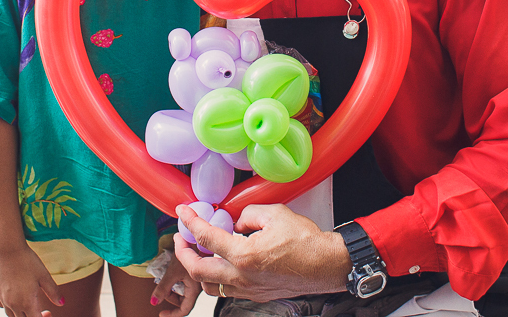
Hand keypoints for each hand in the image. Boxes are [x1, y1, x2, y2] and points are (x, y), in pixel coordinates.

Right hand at [0, 244, 62, 316]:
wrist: (7, 249)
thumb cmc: (27, 261)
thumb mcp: (44, 276)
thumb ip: (53, 292)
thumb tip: (62, 303)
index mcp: (27, 302)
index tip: (48, 311)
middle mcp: (13, 304)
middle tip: (40, 309)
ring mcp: (3, 299)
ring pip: (11, 315)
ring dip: (21, 314)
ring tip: (28, 304)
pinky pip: (2, 306)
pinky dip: (9, 307)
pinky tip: (15, 298)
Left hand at [152, 251, 201, 316]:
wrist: (195, 235)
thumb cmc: (187, 250)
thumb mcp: (172, 272)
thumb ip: (163, 289)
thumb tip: (154, 302)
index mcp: (195, 289)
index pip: (184, 310)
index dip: (172, 314)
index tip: (161, 313)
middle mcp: (198, 287)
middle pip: (183, 302)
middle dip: (171, 298)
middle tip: (162, 289)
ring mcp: (198, 280)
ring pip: (184, 293)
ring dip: (173, 289)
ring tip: (166, 278)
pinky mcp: (196, 273)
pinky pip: (185, 284)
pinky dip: (176, 282)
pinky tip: (172, 272)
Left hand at [173, 203, 349, 301]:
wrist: (326, 265)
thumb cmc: (306, 241)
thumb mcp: (275, 214)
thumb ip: (248, 214)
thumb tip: (235, 221)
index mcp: (244, 254)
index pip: (206, 237)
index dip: (190, 222)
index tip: (182, 212)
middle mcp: (242, 276)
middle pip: (197, 270)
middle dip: (183, 253)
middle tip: (181, 237)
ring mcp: (248, 289)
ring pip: (209, 285)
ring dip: (198, 268)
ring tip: (197, 252)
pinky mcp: (256, 294)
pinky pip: (227, 290)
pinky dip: (217, 278)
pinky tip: (220, 264)